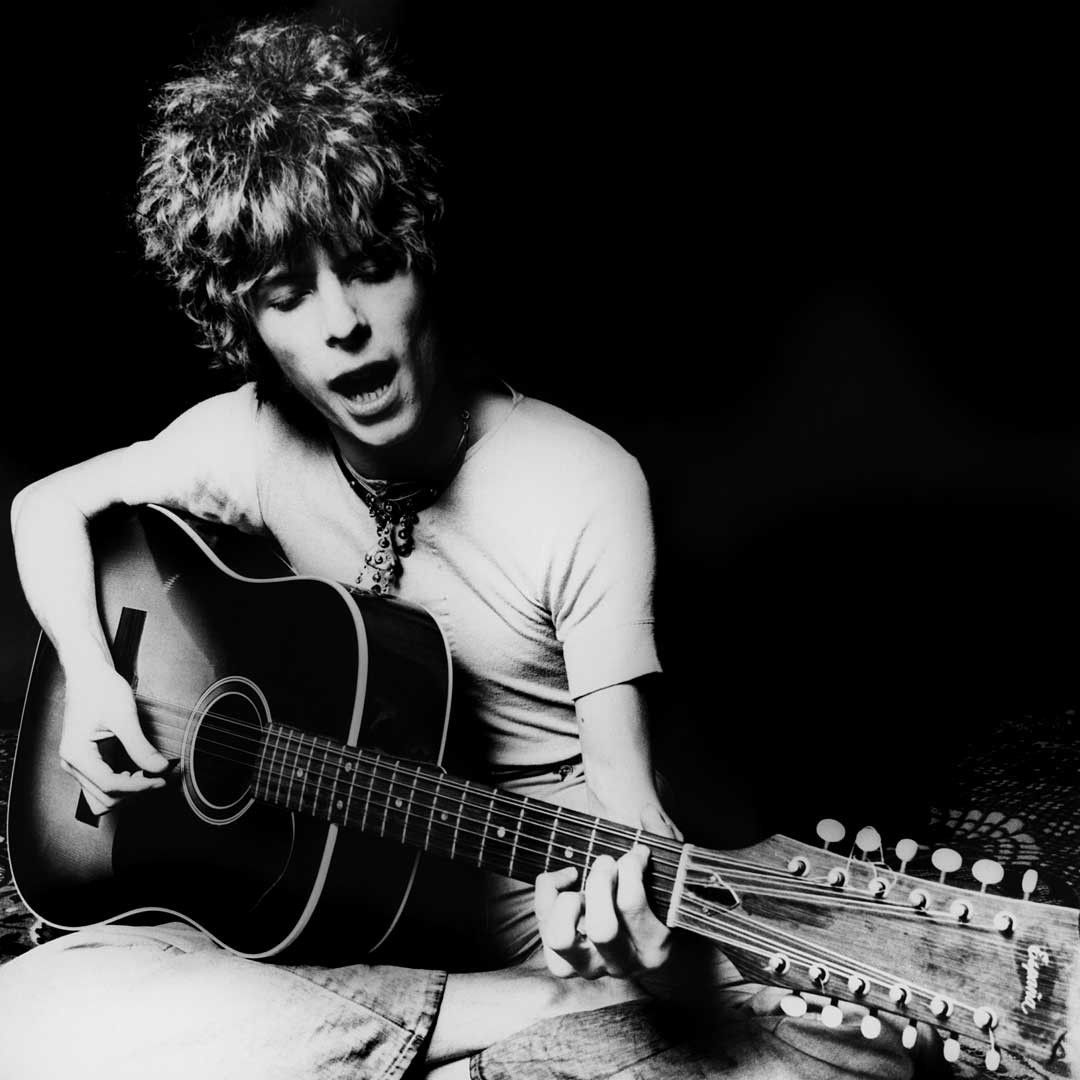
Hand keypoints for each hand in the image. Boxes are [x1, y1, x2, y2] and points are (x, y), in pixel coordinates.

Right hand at [58, 662, 170, 814]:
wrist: (88, 674)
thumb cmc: (100, 689)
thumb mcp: (124, 717)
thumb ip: (140, 746)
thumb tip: (159, 769)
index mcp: (77, 755)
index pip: (110, 786)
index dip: (140, 786)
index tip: (163, 779)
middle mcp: (73, 764)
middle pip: (104, 799)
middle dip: (133, 792)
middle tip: (159, 775)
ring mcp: (79, 764)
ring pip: (102, 796)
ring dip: (127, 791)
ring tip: (148, 772)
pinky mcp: (88, 760)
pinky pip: (104, 784)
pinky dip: (123, 783)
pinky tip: (140, 768)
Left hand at [533, 803, 679, 980]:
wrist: (640, 927)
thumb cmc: (658, 893)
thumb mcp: (672, 868)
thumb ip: (666, 840)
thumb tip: (648, 815)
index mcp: (655, 945)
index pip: (633, 905)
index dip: (630, 866)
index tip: (637, 851)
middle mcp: (623, 963)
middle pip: (601, 929)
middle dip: (599, 883)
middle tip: (606, 863)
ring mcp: (590, 965)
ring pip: (561, 939)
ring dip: (567, 900)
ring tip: (580, 879)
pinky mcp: (564, 960)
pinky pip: (542, 929)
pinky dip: (547, 894)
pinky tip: (568, 878)